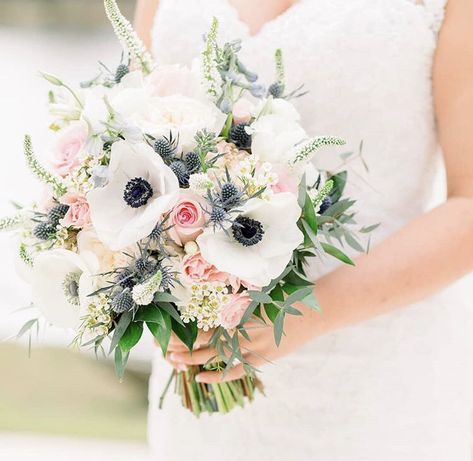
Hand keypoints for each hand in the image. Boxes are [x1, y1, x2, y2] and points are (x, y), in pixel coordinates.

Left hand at [166, 305, 319, 382]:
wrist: (312, 313)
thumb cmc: (283, 299)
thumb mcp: (256, 297)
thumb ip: (234, 305)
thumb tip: (210, 307)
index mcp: (240, 315)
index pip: (205, 325)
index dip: (185, 331)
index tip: (168, 331)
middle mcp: (243, 332)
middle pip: (205, 342)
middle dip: (182, 345)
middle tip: (163, 346)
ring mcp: (251, 348)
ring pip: (215, 357)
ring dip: (192, 359)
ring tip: (173, 360)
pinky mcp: (260, 359)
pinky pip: (234, 371)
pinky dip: (217, 376)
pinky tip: (199, 377)